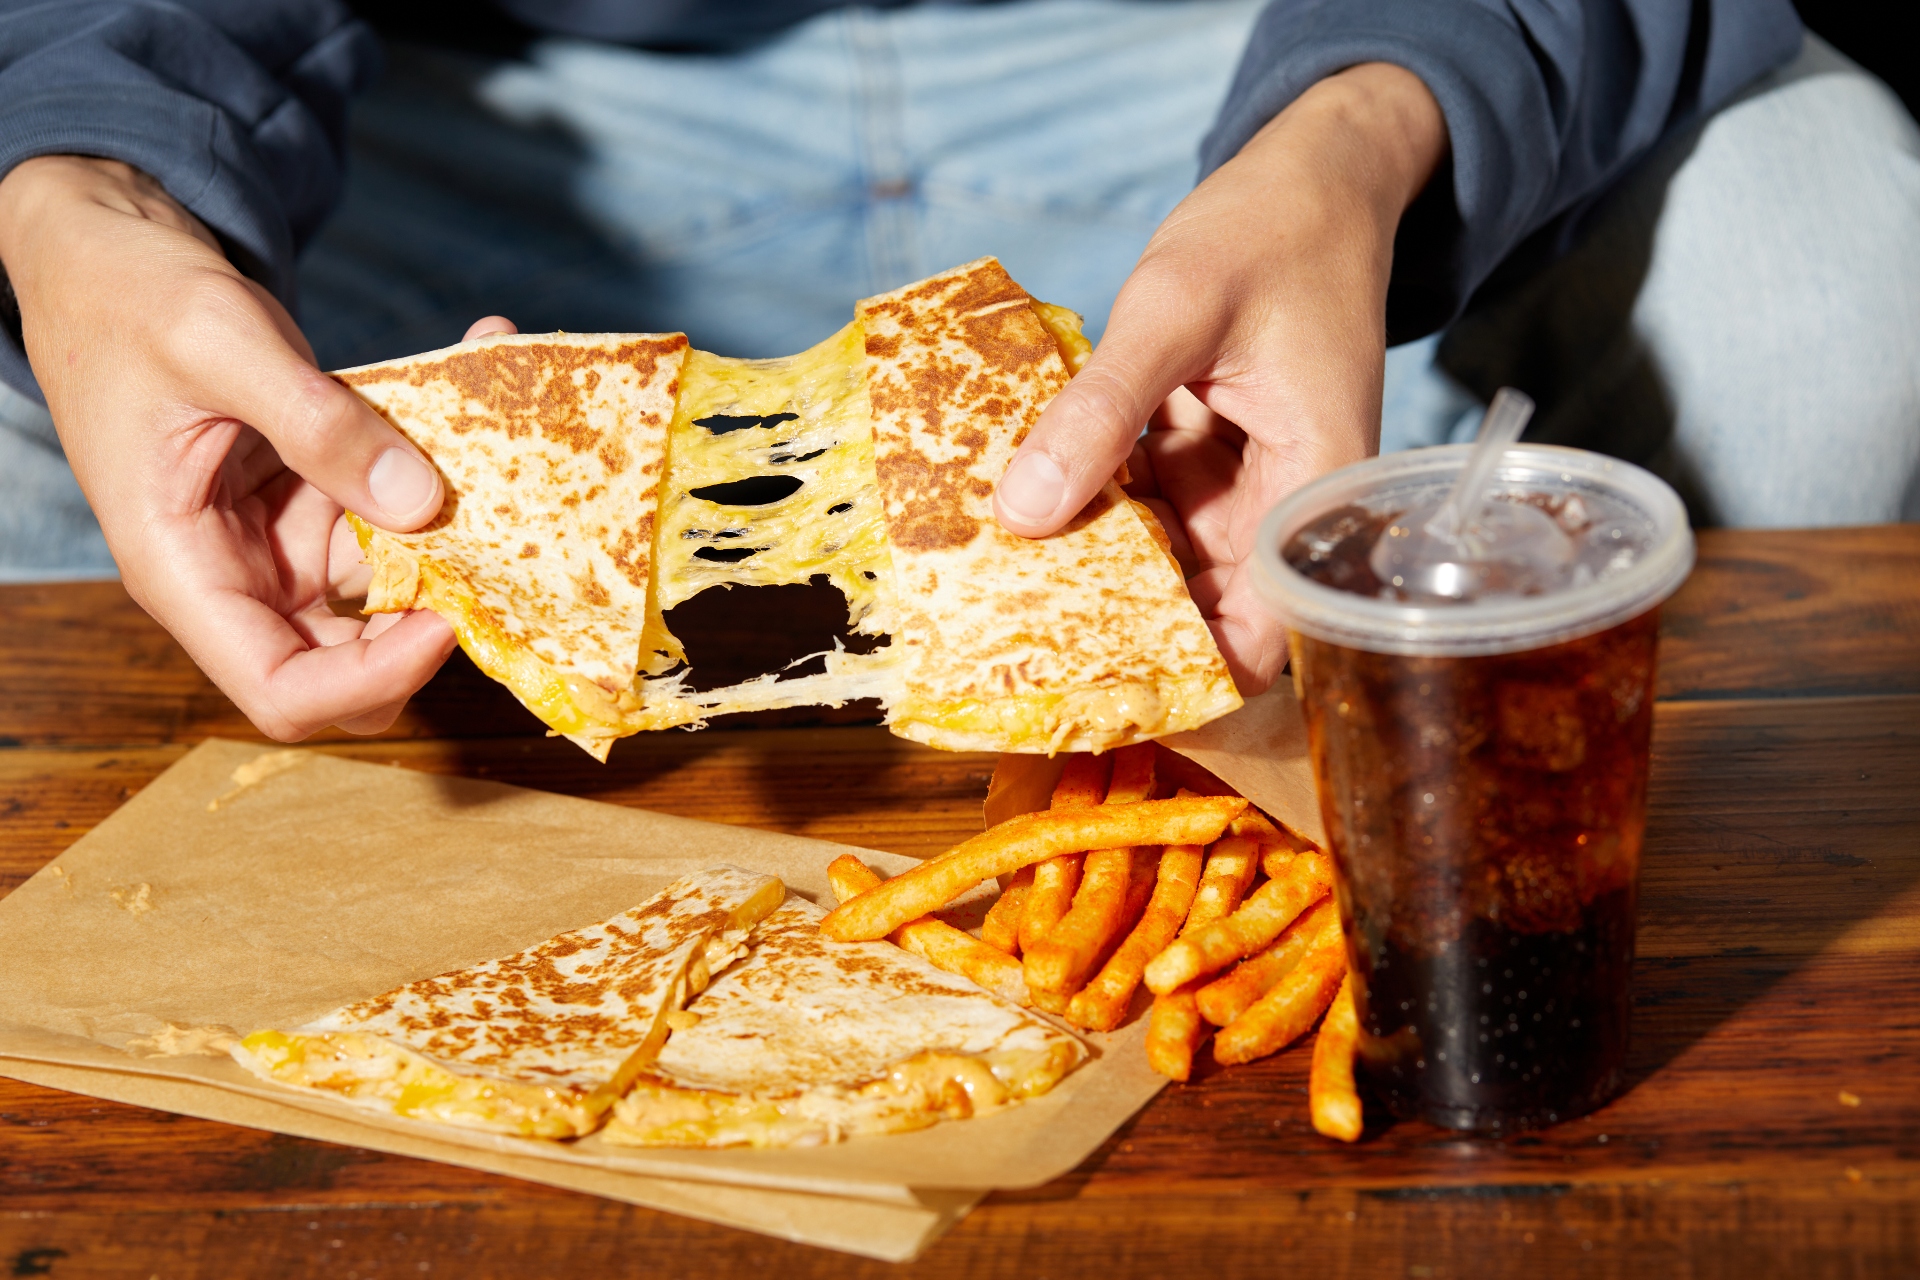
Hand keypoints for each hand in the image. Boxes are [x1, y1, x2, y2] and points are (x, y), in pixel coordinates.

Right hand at [0, 156, 455, 737]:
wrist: (106, 252)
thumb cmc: (127, 296)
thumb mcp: (219, 344)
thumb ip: (316, 422)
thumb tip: (417, 501)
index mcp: (185, 572)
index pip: (285, 692)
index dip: (372, 680)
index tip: (445, 621)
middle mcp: (240, 574)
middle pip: (353, 664)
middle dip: (432, 620)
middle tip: (496, 548)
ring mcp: (284, 539)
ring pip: (392, 585)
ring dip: (457, 532)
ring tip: (502, 441)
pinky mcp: (318, 496)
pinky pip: (396, 509)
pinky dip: (442, 462)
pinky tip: (481, 365)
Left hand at [993, 64, 1446, 692]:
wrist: (1310, 178)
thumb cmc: (1268, 230)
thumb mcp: (1173, 308)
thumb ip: (1101, 409)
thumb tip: (1025, 512)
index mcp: (1314, 486)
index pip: (1266, 632)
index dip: (1193, 679)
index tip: (1100, 703)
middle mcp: (1283, 505)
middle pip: (1210, 610)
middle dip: (1125, 638)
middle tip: (1023, 667)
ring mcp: (1241, 485)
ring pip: (1167, 564)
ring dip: (1097, 578)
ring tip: (1004, 610)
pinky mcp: (1206, 459)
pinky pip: (1144, 509)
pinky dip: (1093, 512)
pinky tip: (1023, 525)